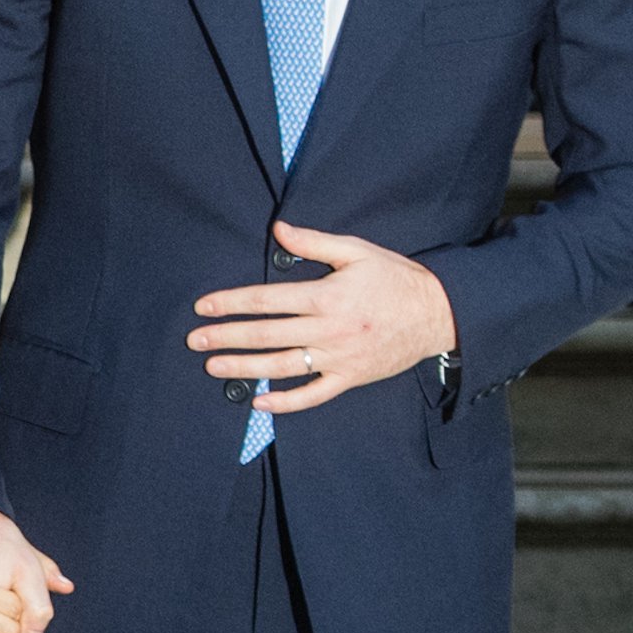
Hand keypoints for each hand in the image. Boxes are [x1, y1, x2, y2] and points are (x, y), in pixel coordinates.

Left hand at [187, 220, 457, 415]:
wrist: (437, 314)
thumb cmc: (394, 278)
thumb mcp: (356, 250)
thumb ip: (314, 242)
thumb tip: (278, 229)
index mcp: (326, 296)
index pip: (267, 300)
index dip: (231, 303)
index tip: (204, 307)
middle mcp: (328, 330)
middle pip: (267, 335)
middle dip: (227, 338)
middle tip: (195, 340)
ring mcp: (338, 358)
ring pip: (283, 367)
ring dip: (245, 369)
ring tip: (214, 367)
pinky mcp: (350, 378)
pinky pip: (313, 395)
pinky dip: (286, 402)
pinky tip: (259, 403)